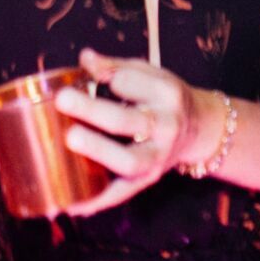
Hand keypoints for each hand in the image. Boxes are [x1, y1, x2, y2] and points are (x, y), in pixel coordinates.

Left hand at [52, 48, 202, 214]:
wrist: (197, 129)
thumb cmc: (163, 97)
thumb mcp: (149, 73)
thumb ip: (116, 67)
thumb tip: (84, 59)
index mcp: (166, 93)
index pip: (132, 82)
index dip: (108, 77)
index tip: (88, 75)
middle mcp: (166, 126)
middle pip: (129, 120)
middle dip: (93, 111)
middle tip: (62, 100)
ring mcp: (157, 157)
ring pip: (129, 160)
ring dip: (98, 151)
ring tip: (69, 139)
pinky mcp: (147, 181)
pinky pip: (121, 193)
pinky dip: (96, 200)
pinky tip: (72, 202)